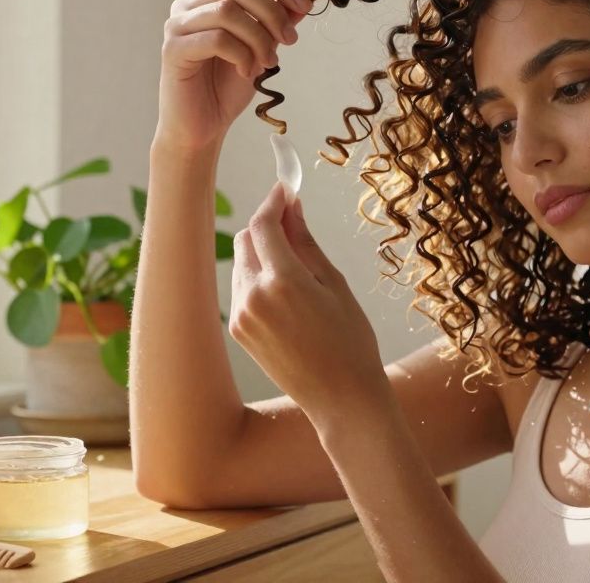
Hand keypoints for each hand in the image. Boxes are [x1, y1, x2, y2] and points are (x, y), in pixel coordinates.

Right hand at [156, 0, 312, 151]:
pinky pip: (215, 39)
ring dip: (258, 37)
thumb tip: (301, 4)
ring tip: (269, 63)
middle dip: (272, 10)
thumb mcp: (260, 51)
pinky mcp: (173, 50)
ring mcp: (177, 26)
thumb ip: (274, 26)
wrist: (201, 128)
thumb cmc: (225, 89)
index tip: (305, 8)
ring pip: (227, 11)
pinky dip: (241, 54)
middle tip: (290, 40)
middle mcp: (189, 6)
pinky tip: (247, 72)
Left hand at [229, 182, 388, 415]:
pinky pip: (241, 290)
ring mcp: (242, 316)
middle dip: (267, 228)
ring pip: (241, 264)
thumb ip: (306, 244)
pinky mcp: (238, 332)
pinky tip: (286, 297)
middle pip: (246, 239)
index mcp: (283, 281)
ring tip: (297, 273)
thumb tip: (292, 209)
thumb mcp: (336, 285)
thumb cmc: (351, 342)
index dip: (273, 201)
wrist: (342, 399)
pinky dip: (257, 281)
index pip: (263, 224)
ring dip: (261, 255)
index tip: (285, 190)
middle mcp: (254, 296)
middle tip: (296, 228)